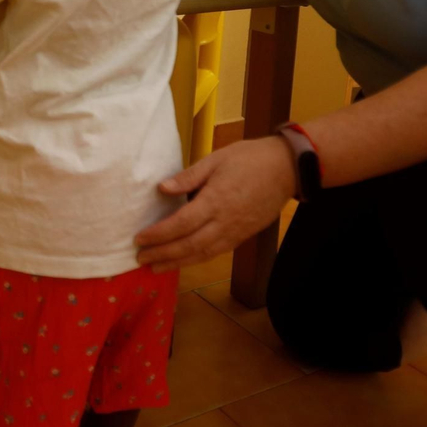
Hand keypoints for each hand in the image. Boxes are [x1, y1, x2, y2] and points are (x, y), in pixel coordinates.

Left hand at [134, 136, 296, 271]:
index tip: (139, 239)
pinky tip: (184, 261)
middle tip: (140, 259)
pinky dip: (197, 259)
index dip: (159, 234)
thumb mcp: (216, 159)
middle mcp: (225, 221)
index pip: (181, 224)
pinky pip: (216, 252)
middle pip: (189, 245)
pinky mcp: (243, 236)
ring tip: (156, 267)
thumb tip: (162, 188)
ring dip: (177, 262)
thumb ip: (188, 176)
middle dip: (163, 254)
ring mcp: (235, 232)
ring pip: (202, 253)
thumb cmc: (249, 158)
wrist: (286, 169)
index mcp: (215, 200)